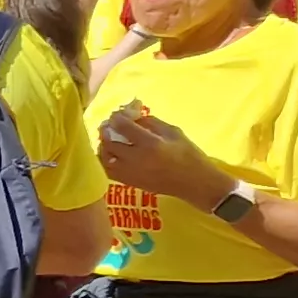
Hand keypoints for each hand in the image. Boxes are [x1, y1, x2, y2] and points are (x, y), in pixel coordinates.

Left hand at [98, 103, 234, 205]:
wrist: (193, 182)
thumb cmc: (188, 154)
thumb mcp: (173, 132)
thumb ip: (151, 122)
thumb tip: (132, 115)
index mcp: (150, 144)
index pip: (123, 126)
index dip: (116, 118)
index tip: (117, 114)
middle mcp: (136, 159)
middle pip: (109, 141)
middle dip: (106, 130)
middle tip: (109, 125)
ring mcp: (130, 173)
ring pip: (104, 157)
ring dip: (103, 145)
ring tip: (109, 139)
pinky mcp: (128, 182)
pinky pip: (107, 170)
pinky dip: (105, 160)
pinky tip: (111, 154)